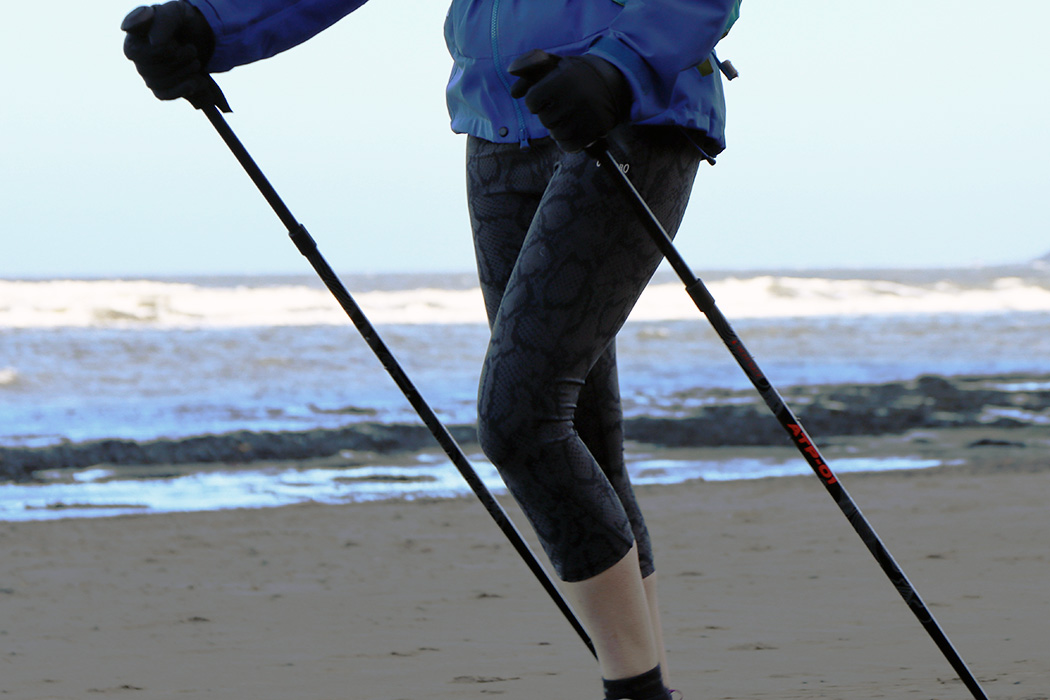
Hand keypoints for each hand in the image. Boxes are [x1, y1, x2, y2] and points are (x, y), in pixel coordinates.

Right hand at [121, 2, 214, 101]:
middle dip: (177, 60)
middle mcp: (137, 57)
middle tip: (192, 49)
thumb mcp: (177, 12)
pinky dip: (183, 89)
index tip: (174, 43)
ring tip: (196, 61)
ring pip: (159, 83)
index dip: (159, 52)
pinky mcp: (160, 88)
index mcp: (134, 37)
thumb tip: (154, 41)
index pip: (135, 53)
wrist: (202, 37)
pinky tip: (198, 81)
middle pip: (149, 70)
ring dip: (184, 73)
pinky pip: (165, 95)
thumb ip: (163, 20)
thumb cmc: (183, 21)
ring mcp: (148, 74)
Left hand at [508, 49, 630, 152]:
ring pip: (556, 134)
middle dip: (549, 113)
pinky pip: (568, 146)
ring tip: (571, 115)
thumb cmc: (576, 73)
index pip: (532, 101)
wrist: (614, 82)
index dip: (537, 99)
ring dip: (559, 127)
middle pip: (544, 119)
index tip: (549, 94)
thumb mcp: (553, 62)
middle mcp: (575, 98)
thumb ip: (529, 64)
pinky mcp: (595, 132)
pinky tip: (576, 128)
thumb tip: (512, 85)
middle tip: (563, 104)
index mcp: (563, 79)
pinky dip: (568, 140)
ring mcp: (586, 117)